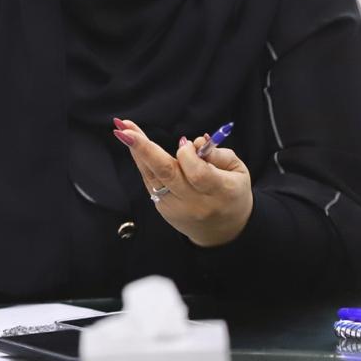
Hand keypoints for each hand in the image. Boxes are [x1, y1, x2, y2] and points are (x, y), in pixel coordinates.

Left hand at [113, 118, 252, 247]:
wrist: (222, 232)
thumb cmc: (232, 194)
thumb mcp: (238, 171)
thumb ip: (218, 154)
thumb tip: (195, 142)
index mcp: (220, 192)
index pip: (198, 173)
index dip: (189, 155)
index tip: (186, 143)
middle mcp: (195, 202)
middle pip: (166, 173)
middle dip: (144, 149)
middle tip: (126, 131)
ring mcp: (175, 206)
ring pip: (152, 176)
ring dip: (136, 151)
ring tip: (122, 129)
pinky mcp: (162, 207)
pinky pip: (150, 180)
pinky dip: (142, 161)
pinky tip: (133, 143)